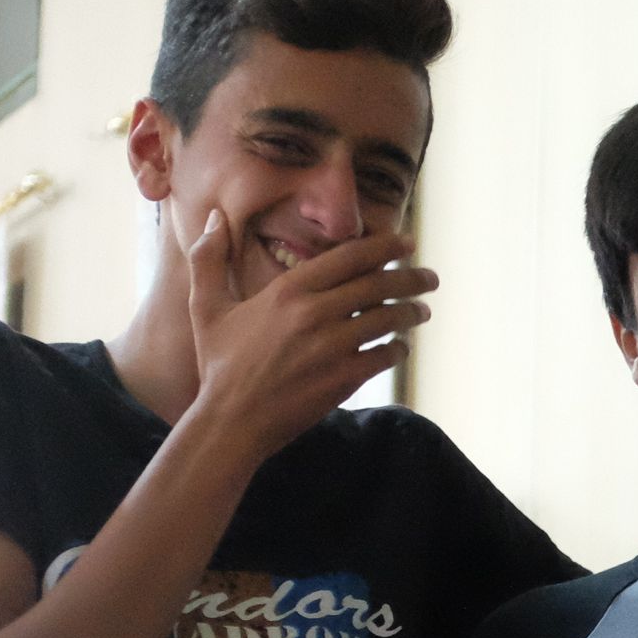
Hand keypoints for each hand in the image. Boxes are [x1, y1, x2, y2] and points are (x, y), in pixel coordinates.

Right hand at [184, 209, 435, 461]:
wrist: (232, 420)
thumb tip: (213, 217)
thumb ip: (209, 259)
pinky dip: (398, 348)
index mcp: (288, 291)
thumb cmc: (219, 363)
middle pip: (379, 284)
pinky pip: (384, 355)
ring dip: (411, 312)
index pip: (350, 257)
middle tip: (431, 277)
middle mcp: (315, 314)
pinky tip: (400, 346)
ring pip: (388, 318)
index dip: (385, 246)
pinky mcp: (344, 378)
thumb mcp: (207, 307)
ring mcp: (333, 347)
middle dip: (412, 277)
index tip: (407, 243)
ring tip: (422, 311)